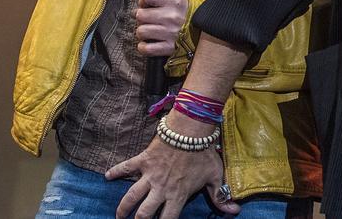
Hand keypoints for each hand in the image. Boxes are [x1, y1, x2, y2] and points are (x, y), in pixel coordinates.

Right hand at [106, 120, 239, 218]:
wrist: (190, 131)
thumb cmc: (204, 154)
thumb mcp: (215, 176)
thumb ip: (221, 196)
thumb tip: (234, 210)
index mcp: (178, 196)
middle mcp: (161, 189)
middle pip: (144, 213)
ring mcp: (149, 175)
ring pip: (132, 196)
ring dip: (123, 207)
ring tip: (118, 215)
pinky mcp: (143, 161)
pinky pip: (126, 167)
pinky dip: (115, 171)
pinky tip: (107, 176)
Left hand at [136, 0, 189, 56]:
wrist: (209, 33)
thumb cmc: (191, 16)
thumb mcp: (181, 1)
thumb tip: (143, 3)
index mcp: (175, 2)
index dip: (144, 0)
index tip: (146, 5)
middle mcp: (171, 17)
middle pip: (141, 15)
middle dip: (143, 18)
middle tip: (149, 20)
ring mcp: (170, 33)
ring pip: (141, 31)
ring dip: (143, 33)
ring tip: (151, 32)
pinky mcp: (169, 48)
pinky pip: (146, 48)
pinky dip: (144, 47)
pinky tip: (149, 44)